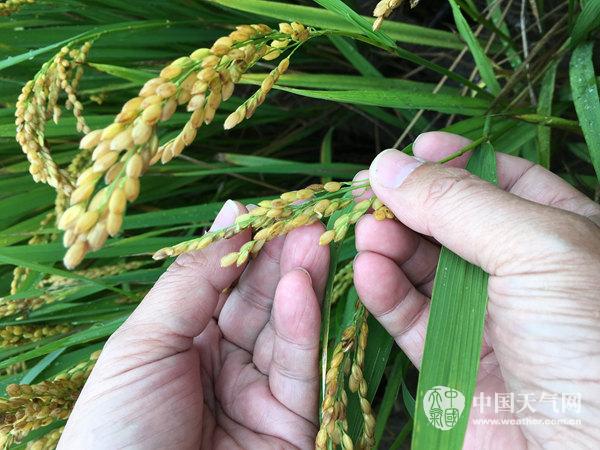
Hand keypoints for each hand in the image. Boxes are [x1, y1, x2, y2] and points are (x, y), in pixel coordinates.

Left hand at [58, 201, 328, 448]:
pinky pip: (299, 368)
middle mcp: (225, 362)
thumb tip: (230, 210)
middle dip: (283, 257)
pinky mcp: (293, 425)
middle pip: (262, 301)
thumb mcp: (144, 344)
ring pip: (287, 329)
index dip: (249, 246)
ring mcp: (260, 393)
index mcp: (184, 340)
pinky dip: (303, 326)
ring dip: (301, 283)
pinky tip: (303, 288)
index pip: (225, 283)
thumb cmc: (117, 432)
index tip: (275, 209)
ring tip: (317, 239)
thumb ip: (192, 279)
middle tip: (310, 217)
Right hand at [353, 131, 599, 448]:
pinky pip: (407, 315)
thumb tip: (389, 165)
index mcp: (561, 233)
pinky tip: (367, 269)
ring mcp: (482, 315)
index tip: (411, 149)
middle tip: (365, 189)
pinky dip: (383, 290)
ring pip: (421, 266)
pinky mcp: (449, 358)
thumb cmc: (588, 342)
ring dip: (388, 243)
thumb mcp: (536, 249)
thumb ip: (459, 203)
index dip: (454, 161)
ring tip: (363, 229)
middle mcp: (520, 271)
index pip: (501, 180)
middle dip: (407, 202)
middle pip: (450, 221)